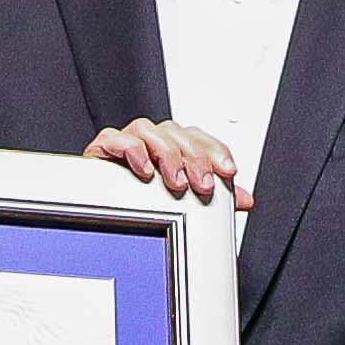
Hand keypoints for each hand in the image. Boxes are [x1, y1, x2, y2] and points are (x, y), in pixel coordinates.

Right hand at [85, 119, 241, 205]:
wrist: (101, 214)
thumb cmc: (141, 203)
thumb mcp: (183, 202)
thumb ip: (214, 198)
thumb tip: (243, 199)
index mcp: (173, 146)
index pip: (199, 138)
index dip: (216, 152)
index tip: (228, 172)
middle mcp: (152, 139)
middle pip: (178, 134)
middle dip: (195, 159)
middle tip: (202, 185)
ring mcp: (127, 140)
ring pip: (151, 131)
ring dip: (168, 156)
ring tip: (176, 182)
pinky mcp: (103, 147)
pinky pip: (116, 138)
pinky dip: (132, 151)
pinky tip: (145, 170)